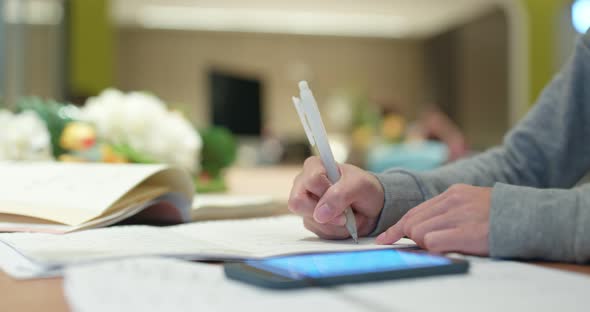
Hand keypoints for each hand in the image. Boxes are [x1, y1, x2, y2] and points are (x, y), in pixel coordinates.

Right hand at [288, 156, 384, 238]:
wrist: (371, 207)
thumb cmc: (364, 189)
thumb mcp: (360, 186)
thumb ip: (340, 195)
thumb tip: (319, 214)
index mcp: (314, 166)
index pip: (311, 181)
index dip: (327, 191)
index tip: (342, 193)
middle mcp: (304, 184)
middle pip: (298, 203)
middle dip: (326, 213)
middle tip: (345, 214)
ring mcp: (305, 204)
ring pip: (311, 221)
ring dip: (335, 223)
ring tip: (348, 216)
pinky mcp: (310, 220)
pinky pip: (317, 231)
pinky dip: (335, 230)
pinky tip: (344, 222)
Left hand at [376, 184, 490, 255]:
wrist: (529, 217)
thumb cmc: (497, 215)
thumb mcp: (469, 203)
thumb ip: (445, 212)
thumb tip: (418, 229)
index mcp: (452, 194)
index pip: (414, 211)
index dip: (397, 228)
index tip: (384, 239)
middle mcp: (453, 202)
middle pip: (412, 222)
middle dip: (409, 237)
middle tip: (420, 246)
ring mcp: (460, 216)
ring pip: (420, 233)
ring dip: (425, 244)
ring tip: (445, 245)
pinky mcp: (468, 232)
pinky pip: (434, 243)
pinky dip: (434, 249)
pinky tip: (448, 249)